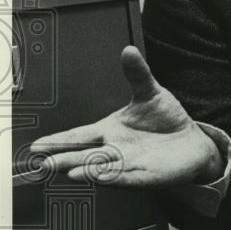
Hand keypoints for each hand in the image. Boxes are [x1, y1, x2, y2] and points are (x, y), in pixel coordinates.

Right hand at [30, 46, 223, 187]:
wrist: (191, 141)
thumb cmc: (166, 119)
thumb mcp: (150, 92)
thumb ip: (137, 73)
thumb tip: (129, 51)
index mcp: (110, 130)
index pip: (79, 136)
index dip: (58, 141)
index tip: (39, 145)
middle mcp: (116, 150)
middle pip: (84, 156)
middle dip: (64, 159)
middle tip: (44, 163)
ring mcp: (130, 164)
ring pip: (103, 169)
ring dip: (88, 171)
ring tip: (71, 171)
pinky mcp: (147, 176)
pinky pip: (129, 178)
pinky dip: (115, 178)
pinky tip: (102, 177)